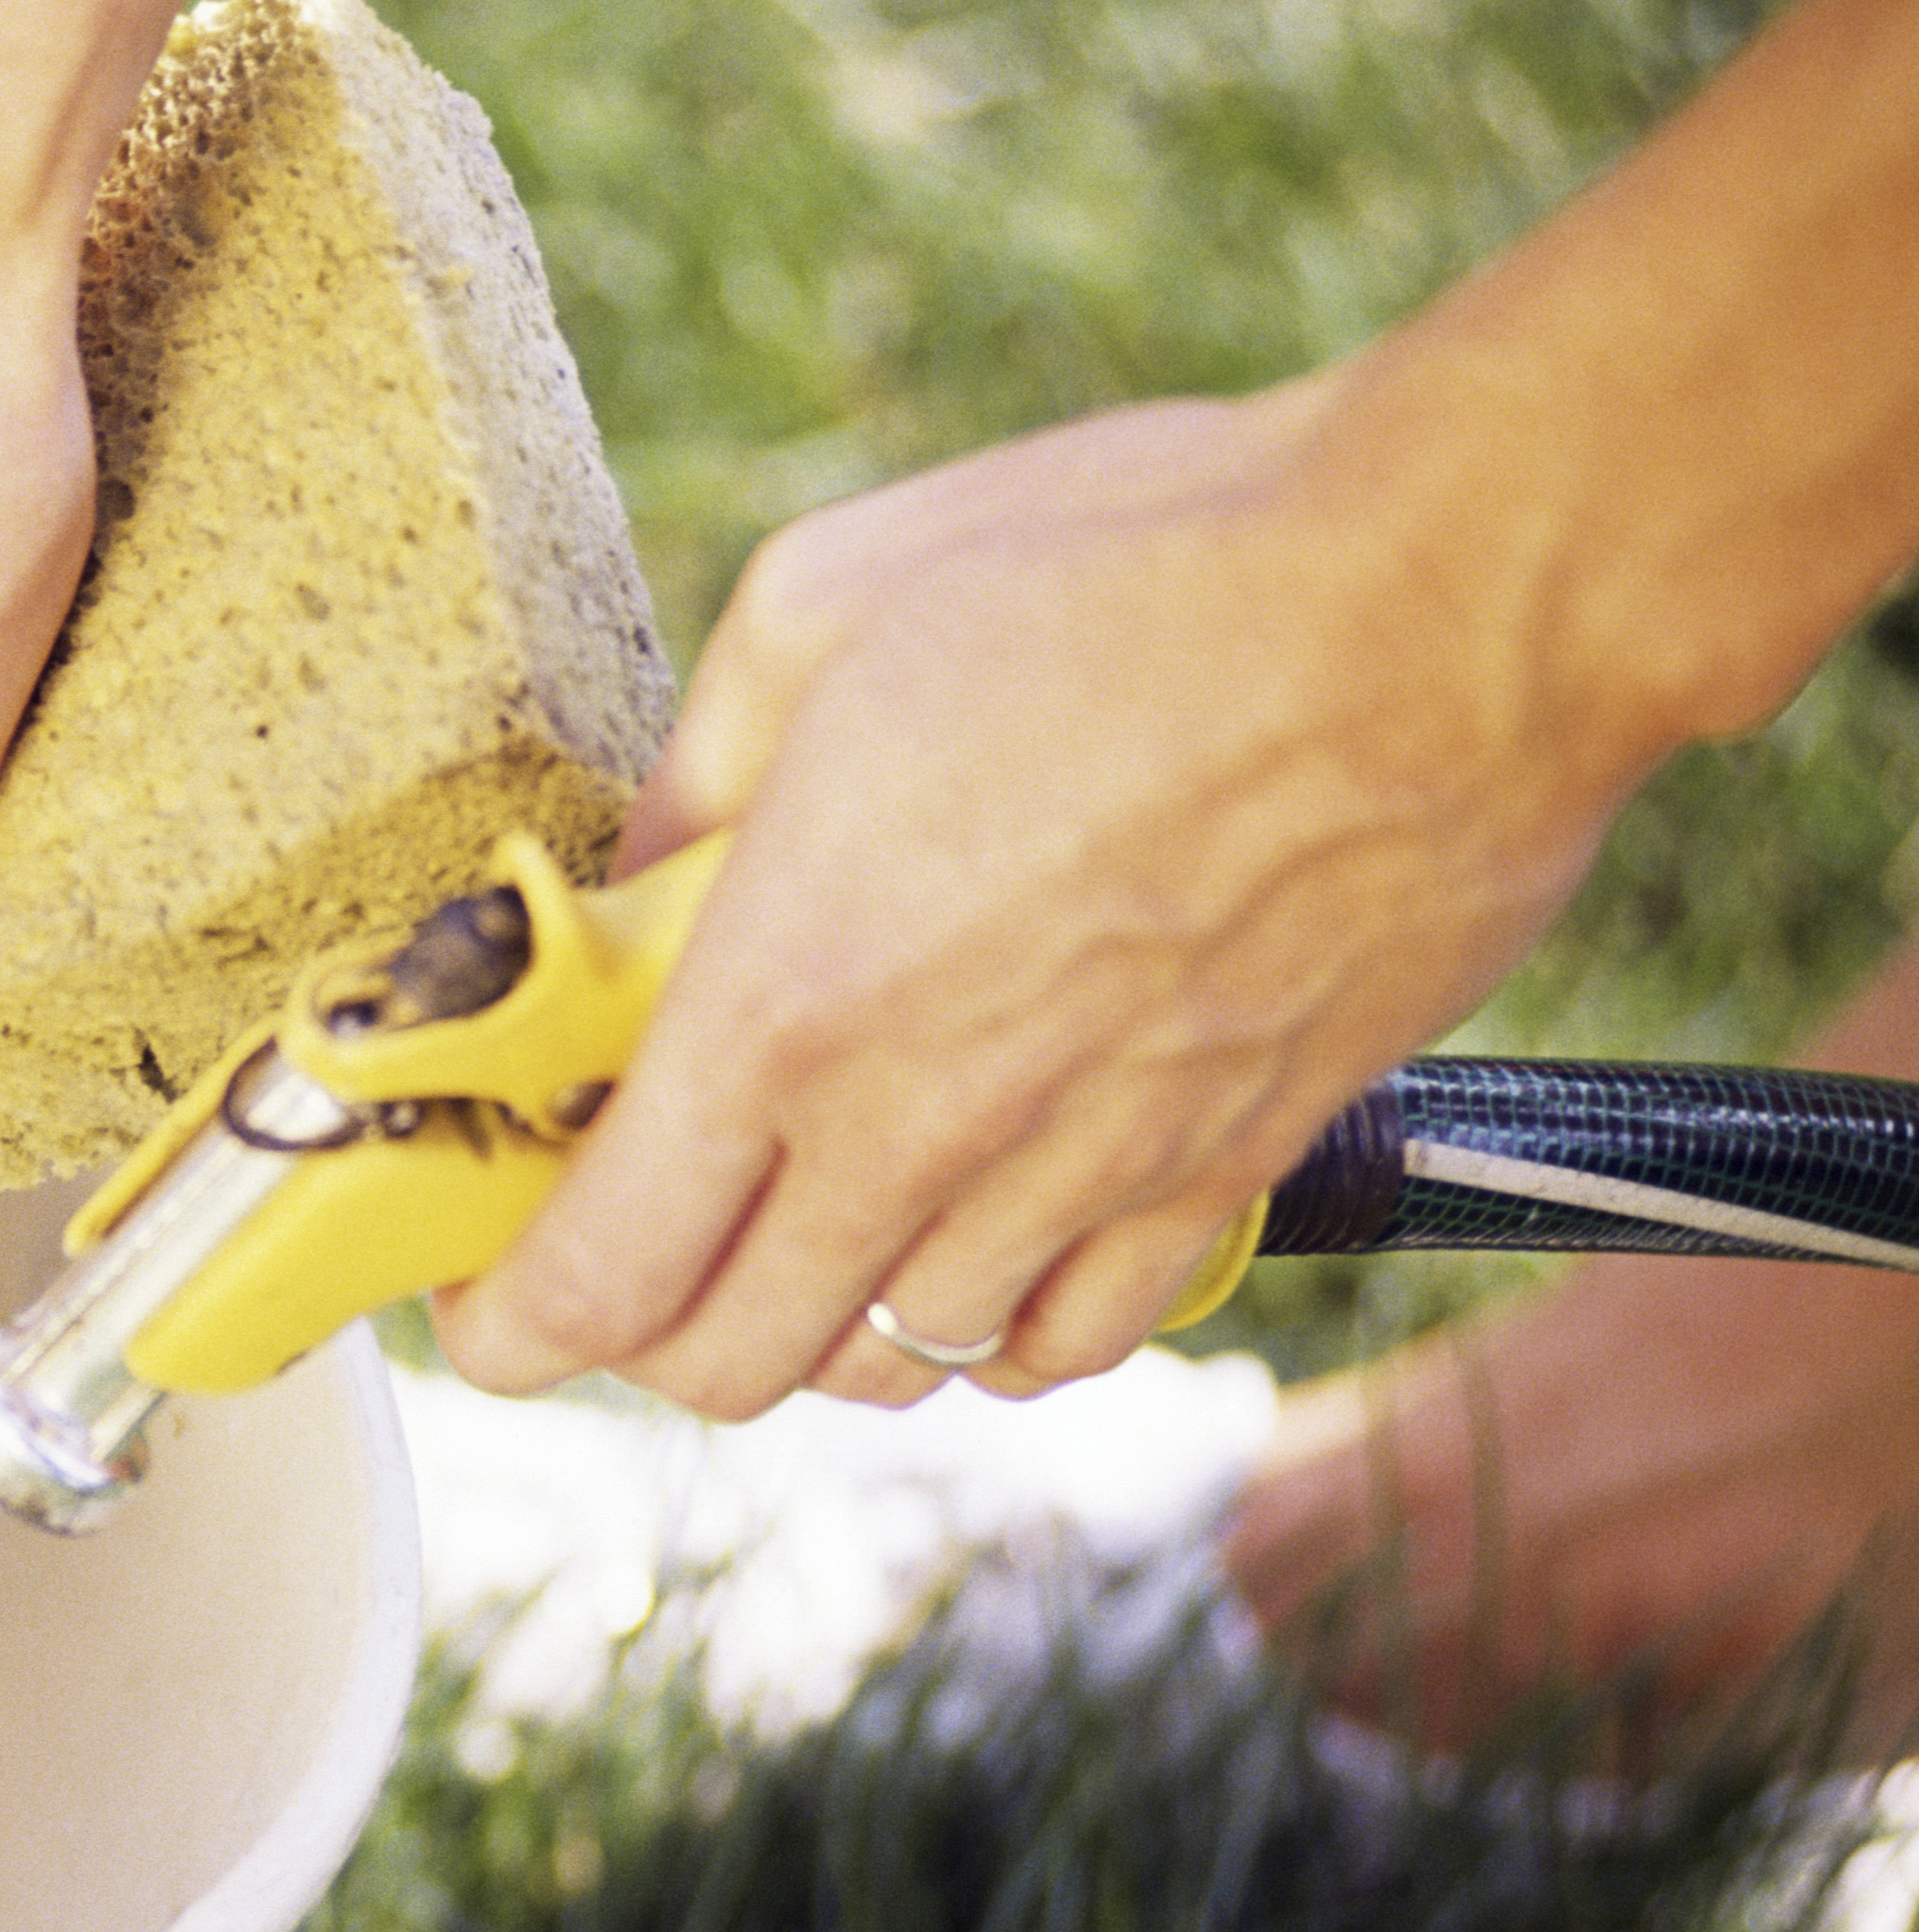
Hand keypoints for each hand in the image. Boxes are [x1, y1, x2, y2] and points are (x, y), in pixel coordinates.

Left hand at [430, 378, 1644, 1418]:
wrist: (1444, 594)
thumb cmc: (1129, 565)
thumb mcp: (821, 610)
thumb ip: (691, 784)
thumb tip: (628, 892)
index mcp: (787, 1003)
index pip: (597, 1283)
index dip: (510, 1329)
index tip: (488, 1301)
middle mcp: (920, 1126)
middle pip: (726, 1366)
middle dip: (650, 1332)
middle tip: (643, 1233)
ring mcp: (1079, 1166)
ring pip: (894, 1364)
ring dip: (824, 1317)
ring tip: (812, 1207)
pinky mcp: (1222, 1165)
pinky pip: (1068, 1341)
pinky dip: (996, 1324)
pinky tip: (979, 1227)